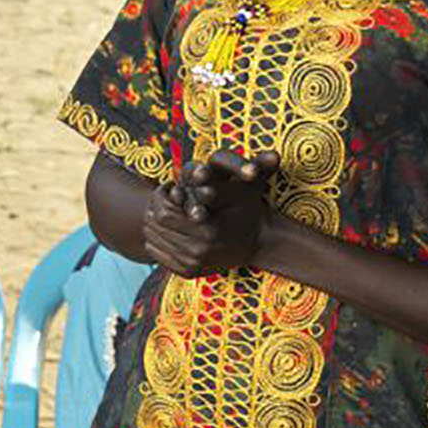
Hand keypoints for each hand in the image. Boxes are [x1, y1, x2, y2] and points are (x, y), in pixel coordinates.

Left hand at [142, 150, 278, 276]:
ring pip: (152, 239)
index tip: (170, 186)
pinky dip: (157, 239)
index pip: (164, 213)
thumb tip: (275, 155)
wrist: (258, 242)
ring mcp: (192, 265)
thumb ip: (252, 168)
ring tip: (166, 208)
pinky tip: (169, 227)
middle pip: (155, 226)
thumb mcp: (250, 185)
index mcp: (208, 230)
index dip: (162, 196)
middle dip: (155, 207)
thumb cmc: (248, 207)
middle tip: (164, 196)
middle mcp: (198, 251)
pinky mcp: (187, 273)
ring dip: (154, 222)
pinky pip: (156, 253)